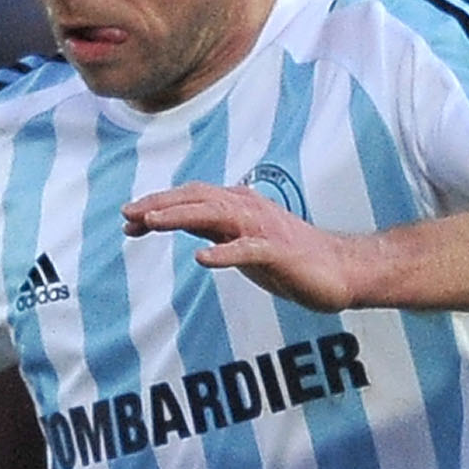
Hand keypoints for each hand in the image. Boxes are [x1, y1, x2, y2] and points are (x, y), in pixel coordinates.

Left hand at [122, 184, 364, 312]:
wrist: (340, 269)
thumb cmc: (288, 258)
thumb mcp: (241, 242)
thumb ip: (213, 232)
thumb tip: (178, 225)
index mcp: (238, 207)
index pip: (192, 199)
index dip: (159, 205)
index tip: (128, 219)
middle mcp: (249, 210)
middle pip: (198, 199)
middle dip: (161, 204)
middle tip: (128, 213)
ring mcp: (264, 229)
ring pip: (217, 215)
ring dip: (183, 216)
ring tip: (152, 222)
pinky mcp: (280, 253)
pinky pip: (248, 250)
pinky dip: (225, 253)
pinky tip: (202, 259)